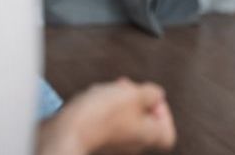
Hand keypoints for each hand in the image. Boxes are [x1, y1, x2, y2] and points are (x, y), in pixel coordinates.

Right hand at [39, 78, 175, 154]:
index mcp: (148, 135)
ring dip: (121, 101)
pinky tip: (96, 97)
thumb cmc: (100, 115)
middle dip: (138, 100)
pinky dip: (105, 107)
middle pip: (145, 123)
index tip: (152, 98)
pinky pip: (107, 120)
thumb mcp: (134, 94)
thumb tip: (156, 94)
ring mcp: (114, 143)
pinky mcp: (96, 137)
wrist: (66, 130)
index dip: (164, 113)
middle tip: (130, 89)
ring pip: (125, 119)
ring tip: (111, 90)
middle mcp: (133, 143)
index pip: (167, 133)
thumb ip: (152, 93)